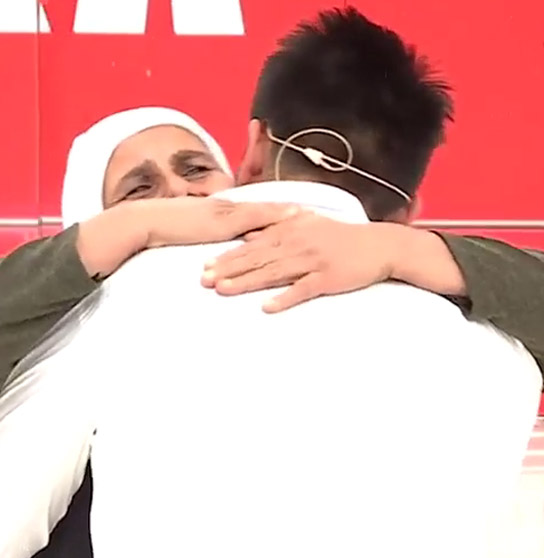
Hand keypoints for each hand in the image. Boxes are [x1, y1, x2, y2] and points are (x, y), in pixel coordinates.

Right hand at [135, 197, 299, 247]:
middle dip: (290, 211)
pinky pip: (254, 217)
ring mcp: (228, 211)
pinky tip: (291, 219)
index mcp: (224, 210)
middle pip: (267, 209)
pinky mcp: (223, 220)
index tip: (299, 213)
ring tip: (310, 216)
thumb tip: (224, 251)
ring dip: (288, 213)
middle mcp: (230, 207)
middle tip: (314, 213)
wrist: (150, 222)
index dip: (279, 212)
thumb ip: (211, 238)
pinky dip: (274, 216)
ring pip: (265, 210)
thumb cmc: (168, 230)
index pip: (257, 211)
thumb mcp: (194, 233)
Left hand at [202, 214, 403, 312]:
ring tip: (224, 291)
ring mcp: (312, 260)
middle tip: (204, 280)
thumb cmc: (342, 236)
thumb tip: (251, 233)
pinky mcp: (328, 277)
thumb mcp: (309, 225)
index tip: (206, 265)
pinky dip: (285, 298)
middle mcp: (298, 242)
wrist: (378, 244)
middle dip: (229, 269)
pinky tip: (267, 307)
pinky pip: (302, 289)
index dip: (228, 256)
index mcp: (291, 230)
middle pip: (257, 258)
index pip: (253, 244)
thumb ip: (279, 228)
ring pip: (274, 272)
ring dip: (248, 281)